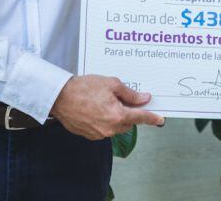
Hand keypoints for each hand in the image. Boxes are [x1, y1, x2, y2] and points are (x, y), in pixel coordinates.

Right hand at [50, 74, 164, 140]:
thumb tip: (144, 99)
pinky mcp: (90, 135)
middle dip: (129, 112)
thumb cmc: (83, 88)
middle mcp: (110, 128)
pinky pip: (104, 129)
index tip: (160, 120)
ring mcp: (99, 134)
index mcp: (117, 115)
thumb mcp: (111, 84)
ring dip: (116, 117)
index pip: (141, 118)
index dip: (152, 118)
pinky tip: (96, 108)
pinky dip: (105, 121)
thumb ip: (130, 94)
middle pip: (129, 122)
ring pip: (117, 127)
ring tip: (105, 101)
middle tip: (123, 99)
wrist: (60, 97)